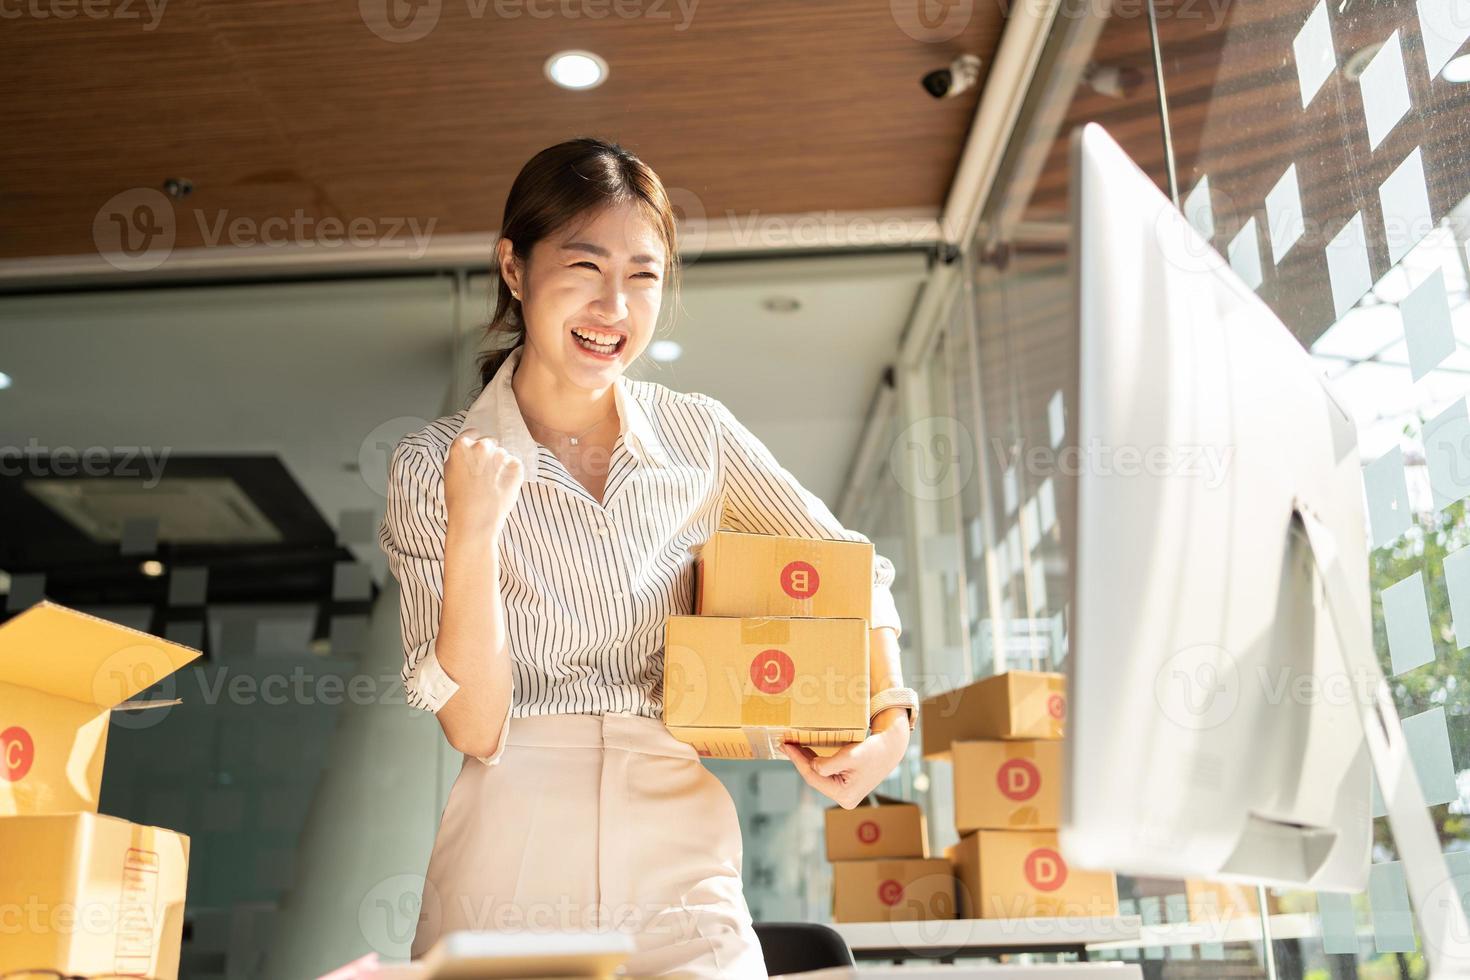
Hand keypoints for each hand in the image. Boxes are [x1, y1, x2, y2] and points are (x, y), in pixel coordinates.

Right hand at [445, 428, 524, 536]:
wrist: (474, 521)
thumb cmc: (458, 501)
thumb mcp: (449, 472)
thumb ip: (460, 456)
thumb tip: (469, 449)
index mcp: (461, 445)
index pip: (473, 434)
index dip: (474, 446)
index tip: (477, 457)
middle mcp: (482, 446)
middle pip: (490, 442)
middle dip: (489, 455)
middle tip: (485, 475)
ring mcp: (501, 455)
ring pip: (503, 455)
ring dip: (500, 466)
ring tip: (493, 486)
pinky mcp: (516, 466)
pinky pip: (515, 466)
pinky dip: (511, 474)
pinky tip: (502, 488)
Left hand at [780, 708, 910, 807]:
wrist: (891, 748)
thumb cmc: (873, 751)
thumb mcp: (850, 756)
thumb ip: (829, 765)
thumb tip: (813, 767)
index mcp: (844, 796)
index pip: (814, 777)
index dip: (798, 761)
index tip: (786, 746)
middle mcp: (844, 799)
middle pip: (815, 778)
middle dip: (800, 761)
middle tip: (785, 745)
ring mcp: (845, 793)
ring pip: (820, 776)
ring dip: (807, 761)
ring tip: (793, 747)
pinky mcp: (846, 785)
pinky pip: (827, 773)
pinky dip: (817, 762)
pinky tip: (808, 751)